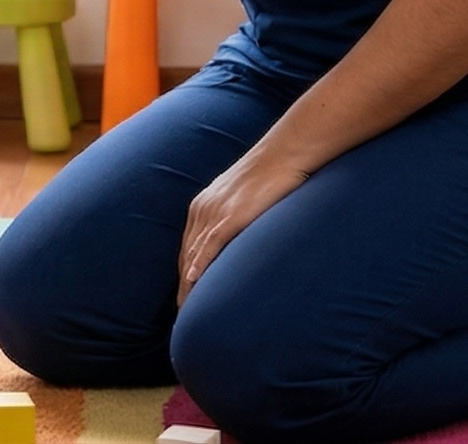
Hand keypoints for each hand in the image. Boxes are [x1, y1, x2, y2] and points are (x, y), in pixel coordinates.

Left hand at [177, 147, 311, 305]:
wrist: (285, 153)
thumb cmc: (271, 174)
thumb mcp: (245, 197)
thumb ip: (236, 217)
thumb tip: (241, 237)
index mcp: (203, 205)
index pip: (188, 248)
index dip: (185, 274)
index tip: (184, 297)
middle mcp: (203, 209)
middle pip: (186, 255)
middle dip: (182, 286)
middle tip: (182, 314)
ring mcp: (216, 212)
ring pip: (195, 254)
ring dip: (188, 283)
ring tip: (186, 310)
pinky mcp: (232, 215)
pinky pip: (211, 244)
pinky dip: (200, 264)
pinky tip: (193, 280)